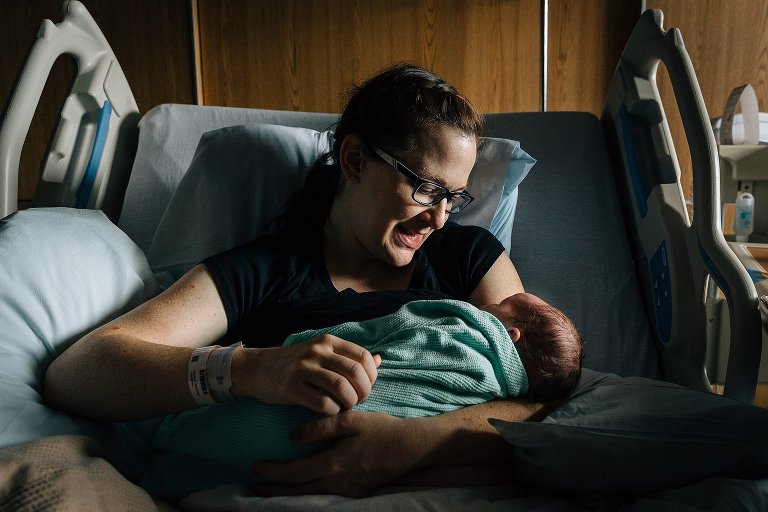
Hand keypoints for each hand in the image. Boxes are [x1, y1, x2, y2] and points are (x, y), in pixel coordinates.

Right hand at [235, 335, 380, 414]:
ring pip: (341, 387)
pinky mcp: (292, 387)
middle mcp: (318, 352)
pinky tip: (329, 411)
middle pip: (355, 372)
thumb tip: (379, 360)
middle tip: (358, 401)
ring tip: (345, 407)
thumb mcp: (322, 354)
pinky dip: (332, 411)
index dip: (371, 376)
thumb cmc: (294, 364)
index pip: (363, 357)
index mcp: (328, 342)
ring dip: (349, 402)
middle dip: (364, 391)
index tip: (366, 387)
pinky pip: (321, 403)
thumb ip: (350, 357)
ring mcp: (304, 368)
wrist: (256, 369)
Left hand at [251, 411, 422, 496]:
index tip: (255, 467)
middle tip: (253, 486)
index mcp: (332, 465)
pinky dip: (306, 492)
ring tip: (271, 488)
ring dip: (288, 492)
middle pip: (296, 492)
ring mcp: (346, 491)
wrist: (411, 447)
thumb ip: (319, 427)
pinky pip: (323, 495)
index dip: (272, 472)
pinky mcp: (355, 492)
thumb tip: (291, 437)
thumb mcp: (350, 421)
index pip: (293, 474)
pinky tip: (301, 486)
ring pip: (309, 496)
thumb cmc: (381, 430)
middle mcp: (336, 484)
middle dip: (272, 490)